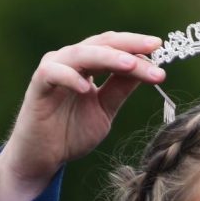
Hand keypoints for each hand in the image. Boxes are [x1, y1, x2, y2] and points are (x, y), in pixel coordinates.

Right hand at [0, 32, 165, 200]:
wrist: (44, 156)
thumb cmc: (71, 132)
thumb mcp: (105, 110)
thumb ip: (120, 90)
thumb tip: (146, 70)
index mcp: (87, 65)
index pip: (114, 48)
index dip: (136, 46)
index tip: (161, 49)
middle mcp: (70, 61)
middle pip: (101, 44)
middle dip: (129, 46)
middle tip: (153, 49)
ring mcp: (53, 70)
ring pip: (81, 54)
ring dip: (107, 58)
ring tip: (130, 65)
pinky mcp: (38, 86)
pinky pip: (53, 74)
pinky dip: (70, 78)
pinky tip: (87, 88)